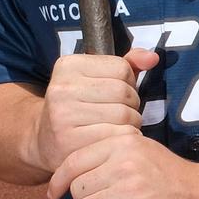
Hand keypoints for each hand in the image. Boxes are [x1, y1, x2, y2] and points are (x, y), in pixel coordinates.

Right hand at [27, 48, 158, 175]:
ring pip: (125, 115)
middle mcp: (62, 88)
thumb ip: (128, 64)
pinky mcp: (69, 141)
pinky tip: (109, 139)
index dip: (128, 82)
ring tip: (113, 125)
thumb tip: (152, 57)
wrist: (45, 140)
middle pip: (124, 92)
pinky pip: (117, 136)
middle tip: (116, 113)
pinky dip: (122, 138)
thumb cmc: (81, 105)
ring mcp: (63, 115)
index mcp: (69, 65)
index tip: (113, 93)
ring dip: (130, 123)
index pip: (122, 68)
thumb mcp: (98, 78)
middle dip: (131, 104)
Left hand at [48, 128, 198, 198]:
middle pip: (77, 189)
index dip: (59, 181)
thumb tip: (74, 172)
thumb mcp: (144, 151)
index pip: (73, 161)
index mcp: (124, 143)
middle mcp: (125, 163)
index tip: (55, 193)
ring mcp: (131, 190)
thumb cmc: (173, 177)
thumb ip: (113, 154)